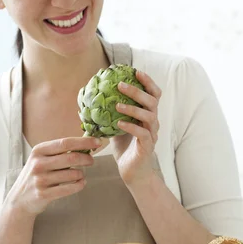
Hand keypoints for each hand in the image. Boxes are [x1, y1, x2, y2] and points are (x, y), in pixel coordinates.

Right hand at [6, 137, 100, 214]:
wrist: (20, 199)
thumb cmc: (37, 175)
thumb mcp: (42, 158)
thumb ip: (60, 151)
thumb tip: (86, 144)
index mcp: (39, 150)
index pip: (65, 143)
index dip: (84, 142)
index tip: (97, 142)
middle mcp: (38, 163)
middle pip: (71, 158)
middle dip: (86, 158)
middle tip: (91, 161)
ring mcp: (40, 179)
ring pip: (72, 174)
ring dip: (81, 174)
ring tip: (80, 174)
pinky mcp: (44, 194)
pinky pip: (69, 189)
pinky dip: (79, 185)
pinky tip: (81, 183)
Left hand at [111, 70, 160, 187]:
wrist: (133, 172)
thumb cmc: (124, 148)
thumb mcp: (114, 126)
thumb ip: (108, 113)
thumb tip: (88, 98)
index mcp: (148, 114)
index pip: (154, 94)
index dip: (148, 82)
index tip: (136, 71)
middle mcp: (153, 122)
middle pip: (152, 101)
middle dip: (137, 91)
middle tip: (121, 86)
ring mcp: (152, 134)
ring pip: (149, 116)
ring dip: (133, 109)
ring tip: (118, 106)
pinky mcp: (147, 147)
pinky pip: (142, 134)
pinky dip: (131, 127)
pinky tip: (119, 123)